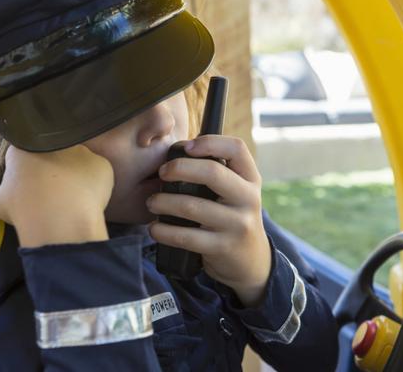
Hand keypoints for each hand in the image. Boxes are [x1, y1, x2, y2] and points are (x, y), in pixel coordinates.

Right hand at [0, 144, 113, 246]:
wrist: (59, 219)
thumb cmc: (24, 208)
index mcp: (25, 146)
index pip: (26, 152)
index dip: (28, 170)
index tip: (30, 186)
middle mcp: (55, 142)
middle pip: (54, 153)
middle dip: (53, 169)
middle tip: (51, 194)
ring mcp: (81, 151)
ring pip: (78, 162)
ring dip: (75, 176)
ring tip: (70, 200)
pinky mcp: (101, 164)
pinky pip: (99, 174)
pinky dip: (95, 185)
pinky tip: (88, 201)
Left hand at [147, 135, 271, 306]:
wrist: (252, 261)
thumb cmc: (233, 216)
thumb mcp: (237, 192)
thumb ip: (218, 173)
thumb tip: (177, 152)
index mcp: (250, 179)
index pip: (237, 149)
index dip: (210, 142)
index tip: (187, 146)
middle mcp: (249, 198)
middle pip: (213, 173)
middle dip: (180, 168)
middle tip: (162, 172)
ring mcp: (238, 224)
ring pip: (193, 206)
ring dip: (164, 202)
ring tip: (151, 202)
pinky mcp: (223, 247)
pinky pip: (187, 237)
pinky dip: (165, 231)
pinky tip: (154, 228)